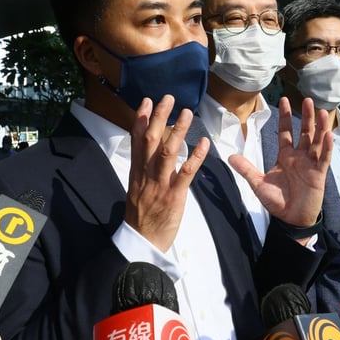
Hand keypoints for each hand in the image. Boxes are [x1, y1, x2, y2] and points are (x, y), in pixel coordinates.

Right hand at [124, 95, 208, 251]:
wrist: (142, 242)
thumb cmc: (142, 217)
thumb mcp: (136, 191)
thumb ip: (142, 172)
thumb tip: (149, 154)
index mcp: (136, 173)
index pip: (136, 141)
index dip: (140, 119)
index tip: (146, 101)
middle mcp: (146, 175)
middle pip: (150, 140)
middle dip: (158, 117)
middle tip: (168, 97)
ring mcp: (159, 185)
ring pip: (167, 152)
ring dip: (178, 130)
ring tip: (187, 112)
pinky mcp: (174, 196)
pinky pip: (185, 173)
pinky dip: (195, 156)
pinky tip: (203, 143)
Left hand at [228, 96, 331, 229]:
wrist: (290, 219)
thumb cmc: (277, 202)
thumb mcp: (258, 184)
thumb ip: (246, 169)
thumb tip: (230, 157)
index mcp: (285, 156)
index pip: (286, 132)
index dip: (285, 116)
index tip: (284, 100)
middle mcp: (299, 157)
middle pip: (304, 132)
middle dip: (305, 116)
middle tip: (307, 100)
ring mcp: (310, 164)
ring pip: (316, 141)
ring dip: (318, 127)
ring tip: (320, 111)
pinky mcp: (319, 174)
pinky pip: (324, 158)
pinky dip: (326, 146)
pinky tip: (328, 134)